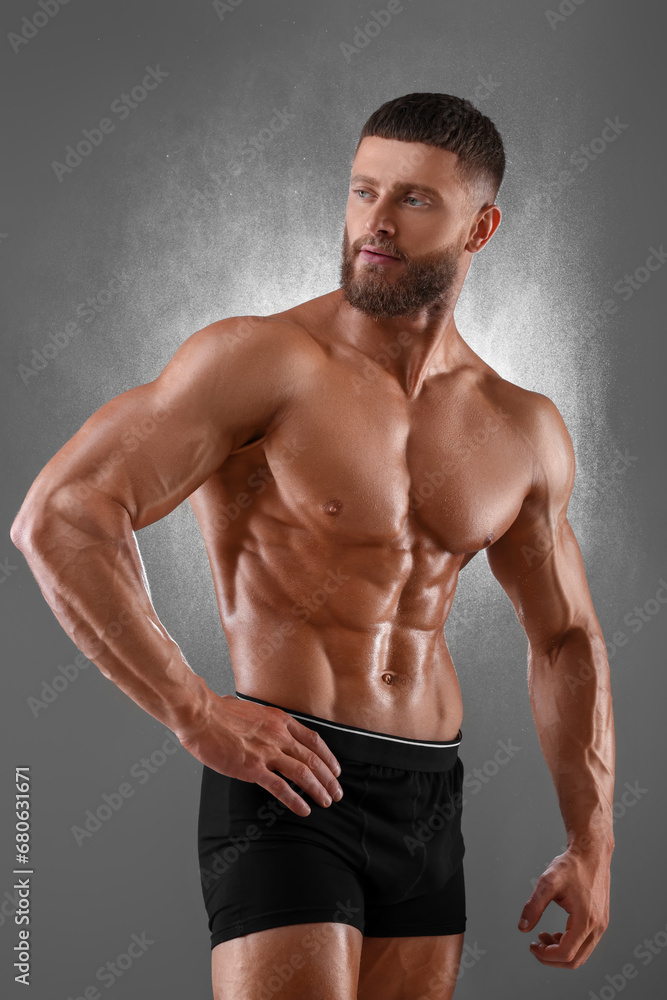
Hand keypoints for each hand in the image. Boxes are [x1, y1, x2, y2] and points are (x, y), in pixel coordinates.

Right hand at [176, 691, 343, 815]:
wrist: (201, 715)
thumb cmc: (219, 712)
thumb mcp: (252, 710)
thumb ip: (264, 721)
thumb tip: (263, 725)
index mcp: (280, 720)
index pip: (313, 740)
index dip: (328, 757)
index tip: (335, 769)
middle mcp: (278, 736)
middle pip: (313, 759)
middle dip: (329, 778)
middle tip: (337, 792)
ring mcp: (267, 752)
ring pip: (303, 773)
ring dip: (319, 789)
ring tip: (327, 801)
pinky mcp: (253, 768)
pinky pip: (280, 787)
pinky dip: (295, 800)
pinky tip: (303, 809)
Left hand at [518, 844, 611, 967]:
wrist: (591, 853)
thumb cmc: (571, 866)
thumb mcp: (547, 882)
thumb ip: (534, 906)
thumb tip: (523, 927)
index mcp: (586, 919)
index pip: (566, 953)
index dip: (546, 955)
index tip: (532, 946)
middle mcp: (598, 926)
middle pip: (575, 960)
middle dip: (552, 958)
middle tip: (535, 946)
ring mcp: (601, 925)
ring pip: (582, 954)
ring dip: (560, 952)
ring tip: (543, 937)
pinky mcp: (600, 921)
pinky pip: (585, 943)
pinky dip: (570, 944)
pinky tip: (556, 933)